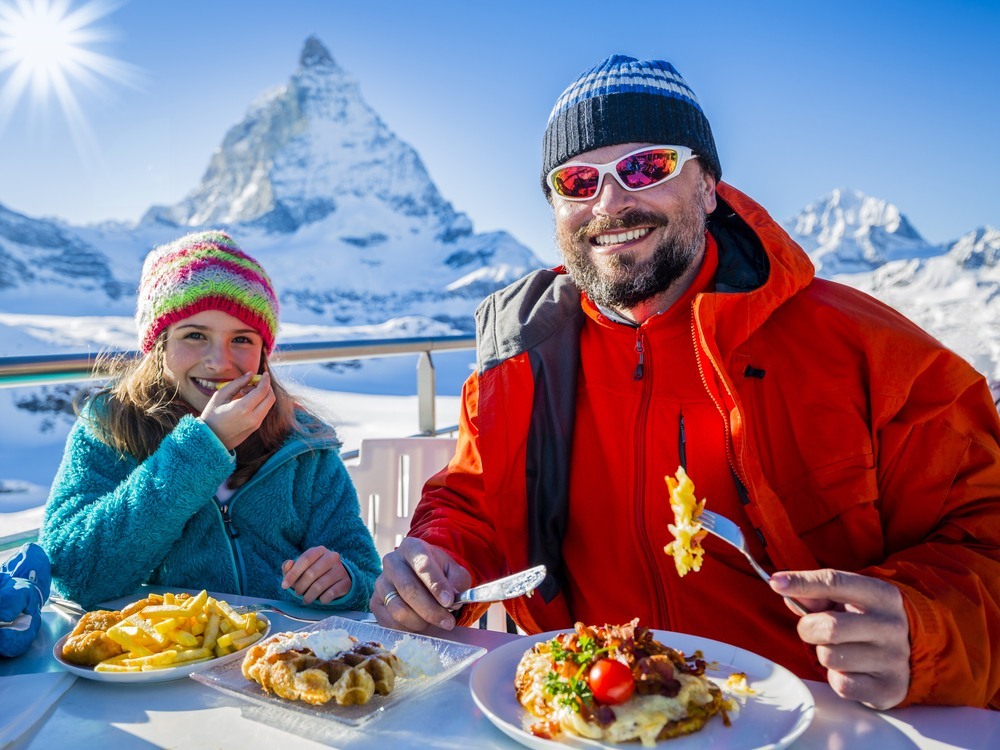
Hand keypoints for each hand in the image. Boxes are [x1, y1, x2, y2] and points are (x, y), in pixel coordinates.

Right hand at [200, 371, 274, 449]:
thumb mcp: (220, 396)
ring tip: (245, 392)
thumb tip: (250, 374)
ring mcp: (256, 424)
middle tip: (254, 382)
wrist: (210, 440)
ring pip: (269, 405)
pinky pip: (264, 411)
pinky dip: (260, 402)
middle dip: (266, 386)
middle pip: (270, 397)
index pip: (263, 390)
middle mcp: (253, 417)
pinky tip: (246, 401)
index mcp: (243, 408)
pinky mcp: (255, 428)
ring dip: (263, 395)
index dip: (265, 380)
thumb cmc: (211, 416)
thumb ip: (237, 383)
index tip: (264, 373)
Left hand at [281, 546, 351, 604]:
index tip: (284, 586)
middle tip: (297, 593)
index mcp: (319, 550)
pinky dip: (322, 599)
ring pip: (319, 585)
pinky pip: (330, 593)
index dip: (293, 573)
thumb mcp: (302, 568)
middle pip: (311, 573)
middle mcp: (332, 556)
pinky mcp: (347, 582)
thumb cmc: (315, 573)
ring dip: (309, 596)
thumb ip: (290, 567)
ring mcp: (341, 569)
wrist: (339, 579)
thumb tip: (287, 564)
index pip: (304, 559)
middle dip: (300, 587)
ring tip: (306, 600)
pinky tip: (320, 599)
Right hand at [370, 537, 471, 632]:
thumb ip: (457, 582)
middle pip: (409, 589)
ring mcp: (380, 583)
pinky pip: (390, 622)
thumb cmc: (439, 574)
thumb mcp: (454, 572)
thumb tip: (453, 598)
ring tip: (435, 622)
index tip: (449, 602)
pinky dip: (409, 629)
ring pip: (399, 609)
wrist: (422, 580)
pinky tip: (421, 624)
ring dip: (421, 621)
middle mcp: (391, 562)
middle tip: (448, 622)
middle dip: (431, 610)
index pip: (422, 565)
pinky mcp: (375, 603)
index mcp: (412, 548)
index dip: (436, 585)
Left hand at [771, 569, 909, 709]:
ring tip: (839, 650)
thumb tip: (783, 586)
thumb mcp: (846, 600)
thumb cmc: (865, 620)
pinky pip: (840, 684)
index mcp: (882, 595)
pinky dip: (836, 678)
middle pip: (828, 626)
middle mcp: (892, 625)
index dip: (801, 582)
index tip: (775, 582)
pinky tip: (850, 670)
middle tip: (813, 629)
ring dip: (824, 654)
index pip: (835, 582)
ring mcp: (894, 658)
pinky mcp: (889, 689)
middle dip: (808, 629)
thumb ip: (814, 593)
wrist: (906, 655)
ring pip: (830, 657)